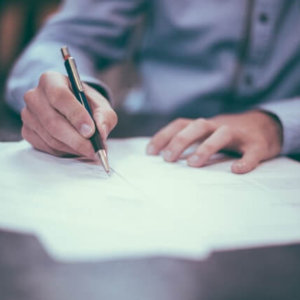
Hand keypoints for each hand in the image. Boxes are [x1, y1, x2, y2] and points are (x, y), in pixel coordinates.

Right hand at [21, 71, 117, 157]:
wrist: (73, 110)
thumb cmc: (87, 105)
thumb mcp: (101, 106)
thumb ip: (104, 117)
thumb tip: (101, 133)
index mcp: (51, 80)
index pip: (60, 96)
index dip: (76, 115)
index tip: (91, 131)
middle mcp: (35, 96)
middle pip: (53, 121)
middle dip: (77, 140)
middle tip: (94, 150)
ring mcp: (28, 115)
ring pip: (51, 138)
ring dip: (74, 148)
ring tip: (90, 150)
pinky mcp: (27, 132)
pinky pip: (47, 147)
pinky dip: (65, 152)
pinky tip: (77, 148)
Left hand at [147, 111, 282, 173]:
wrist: (266, 126)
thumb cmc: (229, 135)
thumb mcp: (208, 134)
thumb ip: (191, 141)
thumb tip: (164, 157)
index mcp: (205, 125)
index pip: (180, 124)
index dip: (164, 136)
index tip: (150, 152)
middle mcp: (219, 126)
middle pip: (198, 126)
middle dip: (180, 140)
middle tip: (167, 159)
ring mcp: (239, 134)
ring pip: (223, 134)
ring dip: (206, 147)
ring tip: (193, 164)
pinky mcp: (258, 145)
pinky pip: (252, 152)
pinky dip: (245, 161)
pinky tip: (237, 170)